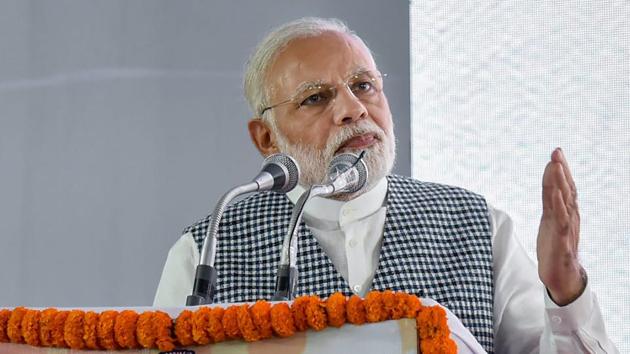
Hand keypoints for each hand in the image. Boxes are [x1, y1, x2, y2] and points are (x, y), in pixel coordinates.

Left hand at [537, 148, 585, 305]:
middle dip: (561, 170)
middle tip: (557, 152)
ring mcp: (566, 228)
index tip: (556, 152)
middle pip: (566, 190)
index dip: (561, 169)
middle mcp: (569, 217)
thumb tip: (550, 186)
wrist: (561, 276)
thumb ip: (551, 204)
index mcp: (565, 212)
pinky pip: (561, 222)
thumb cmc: (555, 248)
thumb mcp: (550, 221)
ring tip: (556, 166)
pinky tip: (555, 195)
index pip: (564, 187)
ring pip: (564, 202)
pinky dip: (559, 207)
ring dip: (560, 183)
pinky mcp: (562, 241)